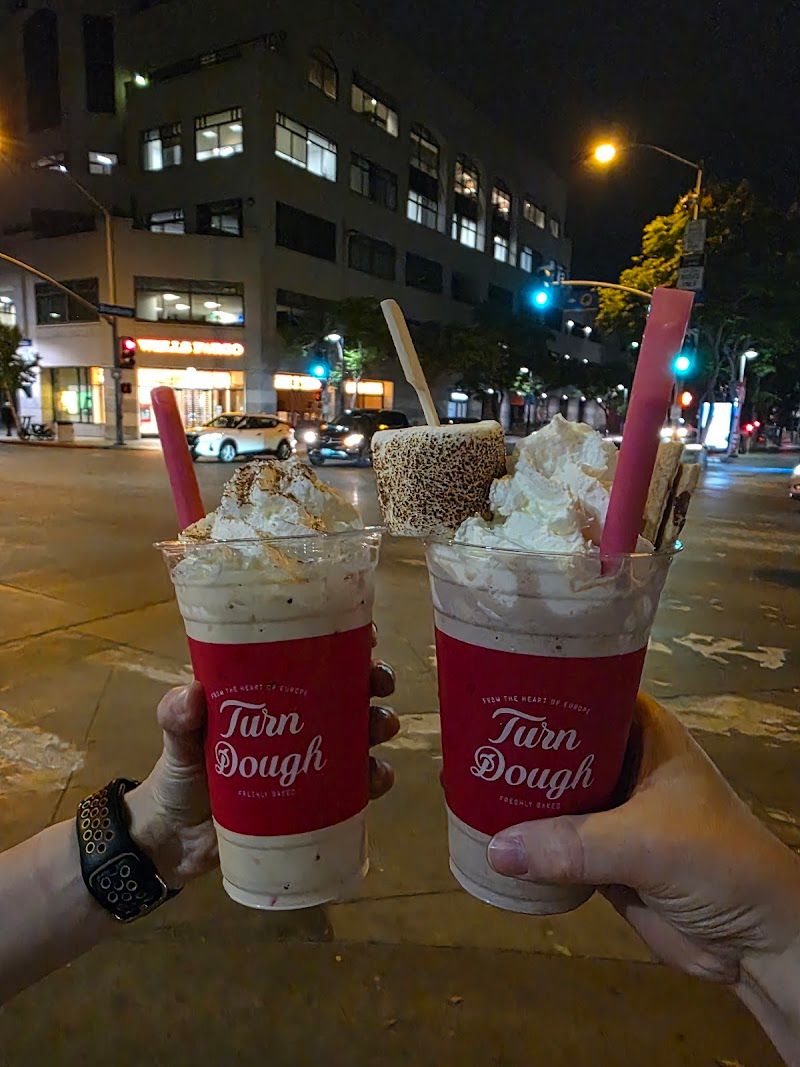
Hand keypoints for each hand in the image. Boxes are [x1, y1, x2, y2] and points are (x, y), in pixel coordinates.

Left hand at [127, 660, 398, 888]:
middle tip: (378, 683)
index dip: (345, 641)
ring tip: (379, 729)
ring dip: (379, 724)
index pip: (311, 655)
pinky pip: (357, 784)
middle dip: (373, 680)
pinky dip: (374, 778)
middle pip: (348, 689)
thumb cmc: (178, 775)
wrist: (176, 840)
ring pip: (360, 731)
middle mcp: (298, 718)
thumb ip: (177, 717)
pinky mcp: (318, 798)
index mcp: (270, 692)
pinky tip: (376, 778)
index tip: (367, 636)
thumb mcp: (177, 740)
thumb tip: (192, 695)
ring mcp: (310, 758)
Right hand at [487, 694, 799, 986]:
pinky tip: (481, 829)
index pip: (582, 692)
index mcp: (641, 731)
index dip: (538, 689)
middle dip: (513, 743)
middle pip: (556, 743)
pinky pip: (551, 839)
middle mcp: (621, 761)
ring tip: (459, 779)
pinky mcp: (599, 855)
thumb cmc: (717, 862)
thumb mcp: (647, 843)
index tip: (486, 690)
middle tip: (460, 740)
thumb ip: (573, 844)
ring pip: (549, 791)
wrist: (755, 940)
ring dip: (512, 791)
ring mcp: (609, 809)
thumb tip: (496, 847)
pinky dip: (522, 837)